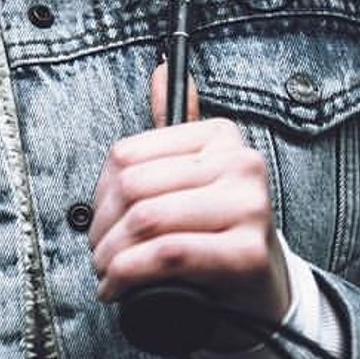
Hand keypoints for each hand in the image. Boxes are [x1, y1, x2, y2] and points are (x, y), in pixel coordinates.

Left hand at [89, 67, 289, 349]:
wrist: (261, 289)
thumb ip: (174, 126)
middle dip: (103, 229)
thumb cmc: (216, 230)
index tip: (99, 221)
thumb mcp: (195, 175)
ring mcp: (250, 206)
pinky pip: (168, 254)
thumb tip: (160, 69)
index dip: (100, 194)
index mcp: (221, 136)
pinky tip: (120, 287)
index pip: (128, 154)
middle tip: (98, 255)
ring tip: (106, 272)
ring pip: (148, 220)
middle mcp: (241, 164)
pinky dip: (131, 273)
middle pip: (134, 188)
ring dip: (112, 255)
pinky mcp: (248, 252)